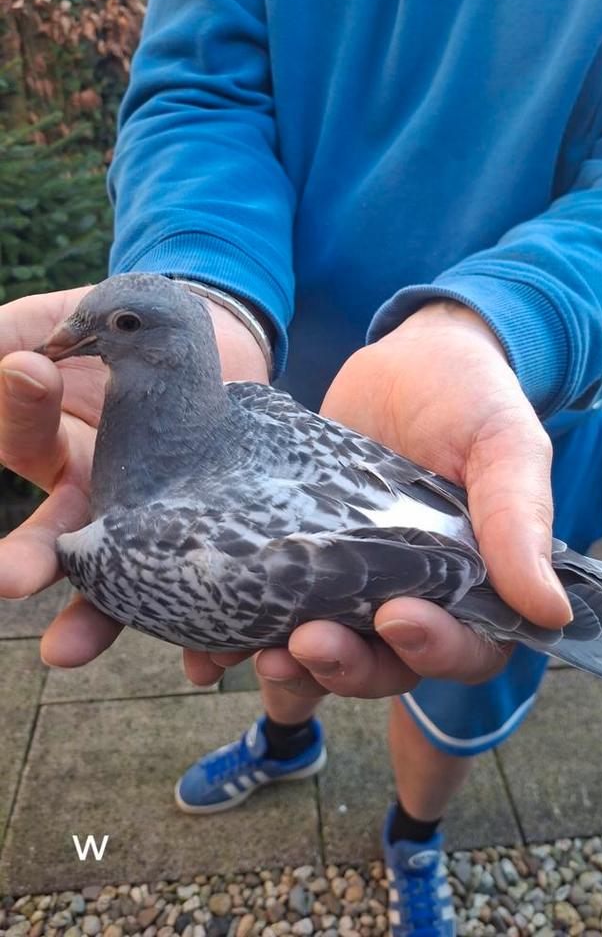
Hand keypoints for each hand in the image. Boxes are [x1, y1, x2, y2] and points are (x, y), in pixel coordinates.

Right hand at [0, 284, 267, 670]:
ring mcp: (144, 512)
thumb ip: (9, 336)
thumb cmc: (110, 326)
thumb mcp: (53, 322)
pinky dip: (199, 618)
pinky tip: (202, 659)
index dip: (16, 413)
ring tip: (66, 653)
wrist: (195, 334)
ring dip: (96, 618)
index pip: (20, 440)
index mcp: (47, 448)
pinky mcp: (199, 522)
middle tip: (7, 580)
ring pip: (119, 575)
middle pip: (53, 540)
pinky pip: (197, 573)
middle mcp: (91, 494)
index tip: (23, 394)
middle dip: (27, 560)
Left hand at [245, 299, 571, 699]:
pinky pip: (270, 613)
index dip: (435, 649)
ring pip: (323, 653)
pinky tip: (205, 647)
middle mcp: (412, 595)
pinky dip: (238, 636)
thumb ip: (519, 519)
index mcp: (475, 584)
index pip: (466, 648)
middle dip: (346, 666)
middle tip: (306, 642)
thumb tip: (549, 610)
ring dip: (289, 667)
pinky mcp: (297, 558)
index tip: (399, 617)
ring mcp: (349, 582)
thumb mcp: (504, 444)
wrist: (404, 355)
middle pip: (385, 665)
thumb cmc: (469, 395)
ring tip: (254, 653)